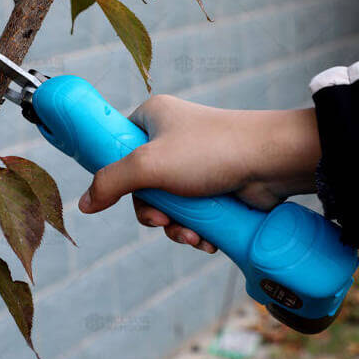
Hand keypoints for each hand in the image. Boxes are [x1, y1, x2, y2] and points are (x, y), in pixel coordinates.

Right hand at [78, 95, 321, 252]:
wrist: (274, 161)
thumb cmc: (211, 151)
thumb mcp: (149, 166)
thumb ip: (111, 183)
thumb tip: (84, 204)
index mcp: (153, 118)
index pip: (117, 147)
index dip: (117, 176)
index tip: (124, 195)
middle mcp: (172, 138)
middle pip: (141, 186)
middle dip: (153, 213)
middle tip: (163, 220)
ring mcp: (195, 163)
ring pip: (167, 205)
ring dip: (175, 228)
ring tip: (193, 237)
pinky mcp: (214, 186)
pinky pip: (191, 213)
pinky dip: (195, 230)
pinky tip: (206, 239)